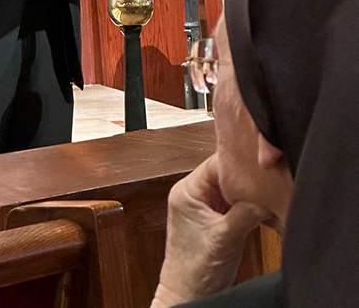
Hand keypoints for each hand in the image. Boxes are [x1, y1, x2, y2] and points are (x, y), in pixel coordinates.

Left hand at [151, 154, 271, 307]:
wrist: (188, 296)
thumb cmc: (195, 271)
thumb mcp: (226, 236)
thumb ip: (248, 211)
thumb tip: (269, 193)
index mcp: (186, 191)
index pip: (216, 162)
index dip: (239, 161)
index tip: (261, 162)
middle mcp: (192, 194)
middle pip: (224, 173)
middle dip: (246, 177)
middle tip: (268, 177)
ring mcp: (202, 206)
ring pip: (230, 187)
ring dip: (247, 192)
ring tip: (266, 192)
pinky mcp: (213, 218)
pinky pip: (233, 201)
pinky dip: (247, 203)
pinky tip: (260, 205)